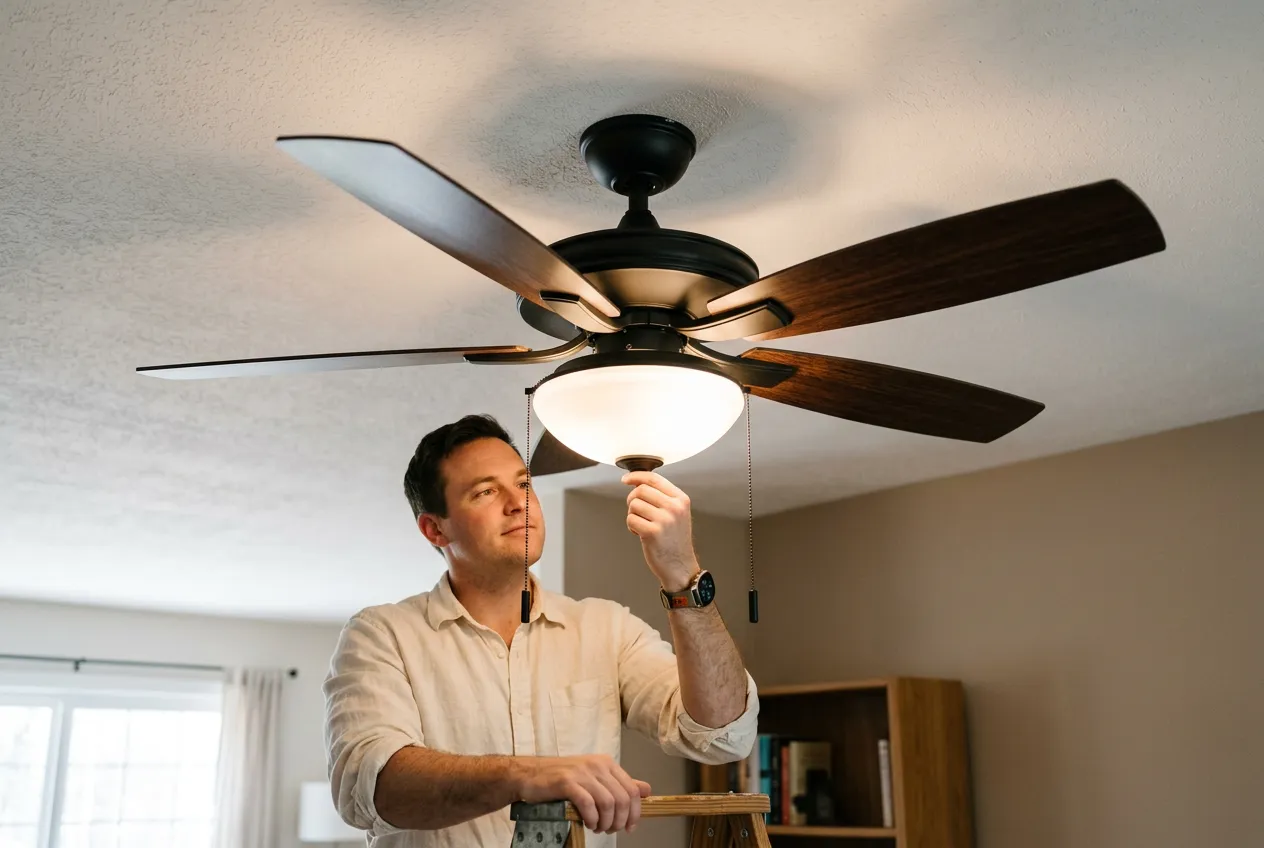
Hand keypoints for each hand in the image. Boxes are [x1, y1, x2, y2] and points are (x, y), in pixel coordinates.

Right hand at [514, 754, 651, 832]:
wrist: (530, 775)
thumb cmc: (561, 779)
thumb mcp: (594, 778)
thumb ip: (620, 784)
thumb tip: (647, 790)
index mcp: (607, 763)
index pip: (632, 790)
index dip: (635, 812)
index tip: (630, 827)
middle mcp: (597, 765)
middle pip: (623, 799)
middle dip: (620, 821)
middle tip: (610, 831)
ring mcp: (582, 773)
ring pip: (608, 803)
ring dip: (606, 822)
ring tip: (598, 828)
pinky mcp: (567, 782)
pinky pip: (589, 804)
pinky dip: (592, 819)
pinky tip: (588, 824)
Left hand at [622, 471, 698, 590]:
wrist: (680, 566)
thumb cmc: (674, 540)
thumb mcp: (677, 513)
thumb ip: (661, 496)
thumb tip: (637, 482)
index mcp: (681, 499)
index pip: (654, 479)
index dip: (636, 476)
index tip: (626, 479)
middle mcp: (674, 508)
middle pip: (640, 490)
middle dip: (632, 499)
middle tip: (636, 511)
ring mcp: (664, 520)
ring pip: (633, 505)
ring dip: (632, 515)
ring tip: (642, 525)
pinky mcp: (652, 532)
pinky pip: (630, 519)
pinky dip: (631, 526)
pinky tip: (641, 534)